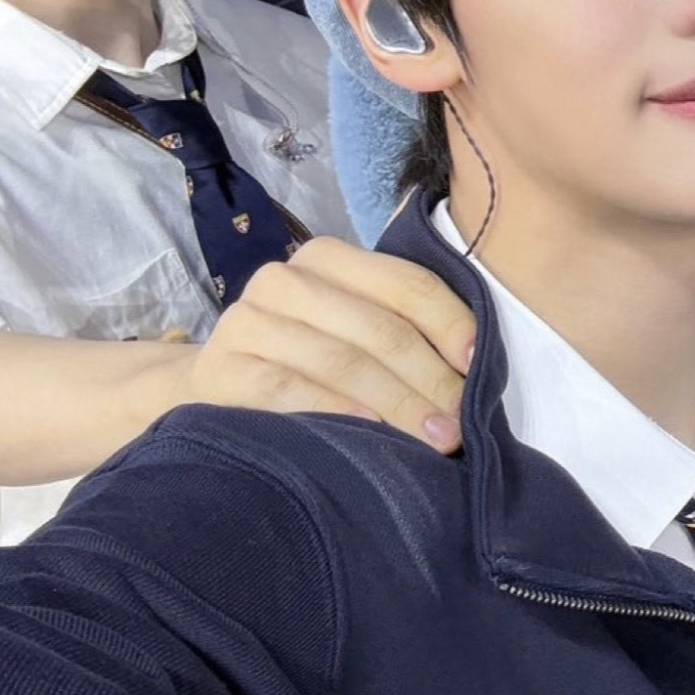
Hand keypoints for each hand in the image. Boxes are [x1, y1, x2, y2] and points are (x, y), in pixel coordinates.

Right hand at [175, 237, 474, 453]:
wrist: (215, 383)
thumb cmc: (303, 357)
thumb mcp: (351, 328)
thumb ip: (402, 328)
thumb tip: (474, 366)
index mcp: (329, 258)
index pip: (407, 284)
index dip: (451, 324)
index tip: (479, 365)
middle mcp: (286, 279)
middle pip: (379, 328)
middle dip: (430, 378)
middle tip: (461, 422)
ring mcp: (248, 320)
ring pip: (342, 360)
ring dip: (397, 403)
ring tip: (435, 437)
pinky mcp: (221, 367)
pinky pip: (288, 390)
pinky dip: (335, 409)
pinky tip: (370, 431)